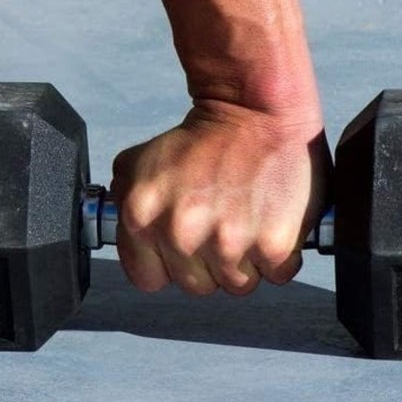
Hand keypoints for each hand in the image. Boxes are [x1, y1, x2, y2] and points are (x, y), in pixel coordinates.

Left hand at [109, 101, 329, 296]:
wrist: (254, 115)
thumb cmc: (199, 142)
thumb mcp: (136, 165)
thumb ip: (124, 205)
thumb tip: (127, 236)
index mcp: (142, 218)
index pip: (149, 280)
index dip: (166, 264)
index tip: (179, 246)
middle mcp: (182, 234)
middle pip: (195, 286)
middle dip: (206, 262)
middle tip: (218, 224)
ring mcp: (229, 242)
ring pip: (237, 286)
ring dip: (244, 262)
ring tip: (243, 221)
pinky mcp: (274, 245)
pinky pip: (277, 275)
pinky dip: (278, 256)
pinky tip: (268, 223)